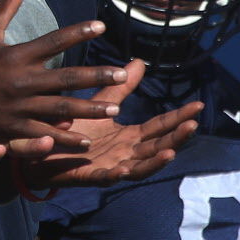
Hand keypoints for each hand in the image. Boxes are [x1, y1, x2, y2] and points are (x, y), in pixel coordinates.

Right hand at [0, 0, 127, 147]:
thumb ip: (5, 5)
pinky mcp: (10, 129)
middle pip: (64, 78)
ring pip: (59, 109)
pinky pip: (42, 134)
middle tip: (121, 74)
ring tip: (114, 107)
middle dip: (95, 76)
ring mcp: (15, 108)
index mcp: (14, 56)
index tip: (101, 26)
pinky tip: (86, 139)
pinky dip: (63, 137)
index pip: (51, 41)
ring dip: (88, 109)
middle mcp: (18, 82)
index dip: (77, 32)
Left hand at [7, 59, 202, 192]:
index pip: (160, 126)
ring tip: (171, 151)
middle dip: (177, 138)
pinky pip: (104, 178)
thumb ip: (119, 88)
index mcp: (129, 137)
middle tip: (193, 124)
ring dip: (155, 161)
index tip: (198, 105)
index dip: (179, 117)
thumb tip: (138, 62)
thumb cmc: (73, 129)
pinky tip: (124, 170)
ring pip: (139, 167)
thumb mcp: (99, 105)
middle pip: (157, 147)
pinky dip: (116, 176)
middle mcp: (124, 153)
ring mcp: (109, 166)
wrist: (40, 149)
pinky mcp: (88, 176)